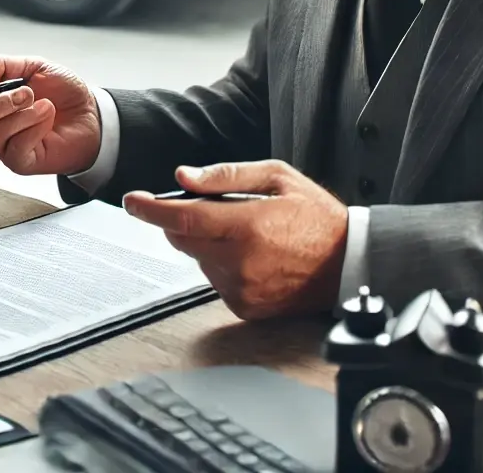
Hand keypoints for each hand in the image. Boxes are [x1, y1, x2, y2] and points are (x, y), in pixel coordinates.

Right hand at [0, 56, 100, 175]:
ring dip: (19, 113)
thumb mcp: (33, 66)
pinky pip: (14, 147)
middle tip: (24, 92)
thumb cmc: (61, 91)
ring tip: (43, 103)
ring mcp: (2, 145)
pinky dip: (33, 127)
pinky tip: (47, 118)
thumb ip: (1, 65)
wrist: (93, 113)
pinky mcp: (20, 162)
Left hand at [122, 161, 347, 319]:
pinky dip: (222, 264)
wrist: (350, 263)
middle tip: (212, 207)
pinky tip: (253, 255)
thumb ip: (226, 175)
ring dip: (207, 243)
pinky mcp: (245, 307)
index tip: (132, 200)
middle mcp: (240, 262)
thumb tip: (183, 178)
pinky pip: (215, 279)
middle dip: (184, 220)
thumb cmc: (316, 216)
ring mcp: (241, 289)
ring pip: (198, 259)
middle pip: (183, 239)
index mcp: (247, 226)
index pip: (182, 218)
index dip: (151, 209)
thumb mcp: (277, 177)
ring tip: (247, 233)